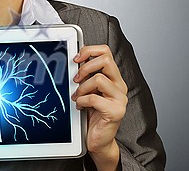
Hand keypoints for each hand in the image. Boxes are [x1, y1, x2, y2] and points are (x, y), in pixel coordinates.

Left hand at [71, 45, 127, 170]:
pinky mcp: (116, 112)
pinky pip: (95, 98)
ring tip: (77, 96)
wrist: (98, 139)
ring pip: (99, 78)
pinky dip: (82, 101)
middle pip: (106, 60)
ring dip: (82, 87)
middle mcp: (119, 86)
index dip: (89, 50)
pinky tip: (80, 106)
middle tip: (76, 79)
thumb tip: (72, 61)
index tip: (76, 58)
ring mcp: (119, 99)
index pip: (106, 52)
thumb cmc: (91, 114)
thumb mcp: (87, 90)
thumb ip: (85, 76)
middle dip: (85, 67)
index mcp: (113, 78)